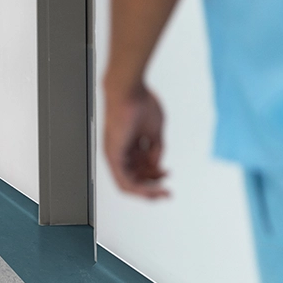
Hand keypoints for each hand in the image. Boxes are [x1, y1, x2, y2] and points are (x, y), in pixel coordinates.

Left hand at [104, 81, 168, 198]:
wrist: (130, 90)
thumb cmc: (141, 103)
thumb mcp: (155, 132)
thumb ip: (156, 149)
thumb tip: (158, 165)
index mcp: (128, 145)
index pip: (139, 167)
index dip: (155, 175)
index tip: (169, 174)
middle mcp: (119, 151)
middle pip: (135, 177)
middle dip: (153, 186)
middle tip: (167, 192)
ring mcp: (114, 154)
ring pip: (129, 183)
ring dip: (148, 191)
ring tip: (163, 191)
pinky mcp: (113, 155)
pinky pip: (123, 180)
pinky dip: (139, 189)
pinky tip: (151, 191)